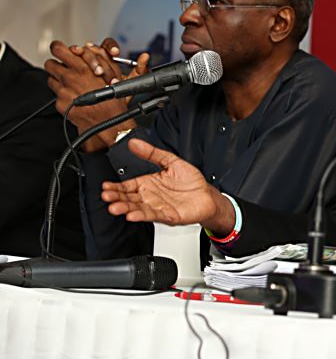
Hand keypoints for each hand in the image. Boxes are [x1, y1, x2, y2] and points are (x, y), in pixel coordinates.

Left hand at [44, 39, 149, 151]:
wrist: (107, 124)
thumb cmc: (115, 104)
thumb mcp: (124, 82)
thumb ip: (132, 67)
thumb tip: (145, 57)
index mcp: (85, 66)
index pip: (64, 49)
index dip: (65, 49)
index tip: (70, 52)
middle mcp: (72, 76)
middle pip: (52, 60)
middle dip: (57, 60)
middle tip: (61, 62)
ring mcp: (63, 89)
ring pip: (51, 74)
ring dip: (57, 75)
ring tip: (66, 79)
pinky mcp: (60, 101)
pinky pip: (55, 90)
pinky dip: (61, 91)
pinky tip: (71, 94)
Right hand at [77, 38, 149, 84]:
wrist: (101, 106)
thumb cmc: (114, 91)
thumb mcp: (129, 83)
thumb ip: (140, 70)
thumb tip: (146, 56)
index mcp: (106, 56)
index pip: (107, 44)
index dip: (111, 46)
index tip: (115, 53)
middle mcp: (93, 55)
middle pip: (94, 49)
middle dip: (99, 59)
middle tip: (103, 70)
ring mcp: (80, 60)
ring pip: (82, 53)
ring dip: (90, 61)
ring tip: (97, 72)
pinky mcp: (70, 67)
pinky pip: (70, 61)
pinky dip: (75, 64)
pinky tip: (78, 69)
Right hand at [100, 138, 234, 233]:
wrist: (208, 195)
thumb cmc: (191, 181)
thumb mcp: (170, 161)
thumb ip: (152, 153)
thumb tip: (134, 143)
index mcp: (149, 184)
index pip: (127, 186)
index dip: (116, 187)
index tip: (105, 186)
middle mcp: (150, 197)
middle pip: (129, 198)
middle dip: (116, 197)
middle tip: (107, 196)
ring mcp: (158, 207)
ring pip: (138, 208)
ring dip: (126, 208)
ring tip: (115, 207)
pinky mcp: (168, 215)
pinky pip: (153, 215)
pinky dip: (142, 216)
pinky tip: (133, 215)